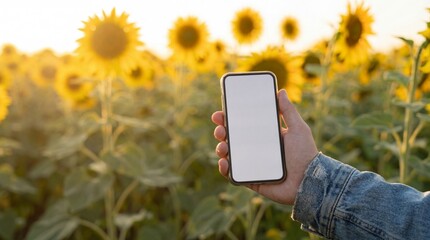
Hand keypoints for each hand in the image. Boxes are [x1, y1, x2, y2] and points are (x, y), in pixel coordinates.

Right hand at [211, 89, 317, 204]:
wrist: (309, 181)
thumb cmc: (305, 154)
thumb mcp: (298, 129)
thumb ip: (289, 111)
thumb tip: (282, 91)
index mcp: (265, 136)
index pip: (243, 124)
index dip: (229, 118)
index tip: (220, 113)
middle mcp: (256, 149)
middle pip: (232, 138)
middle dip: (221, 132)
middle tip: (220, 129)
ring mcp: (252, 164)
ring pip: (229, 154)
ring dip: (221, 148)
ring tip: (223, 147)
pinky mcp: (251, 179)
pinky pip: (233, 174)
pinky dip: (225, 168)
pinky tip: (224, 162)